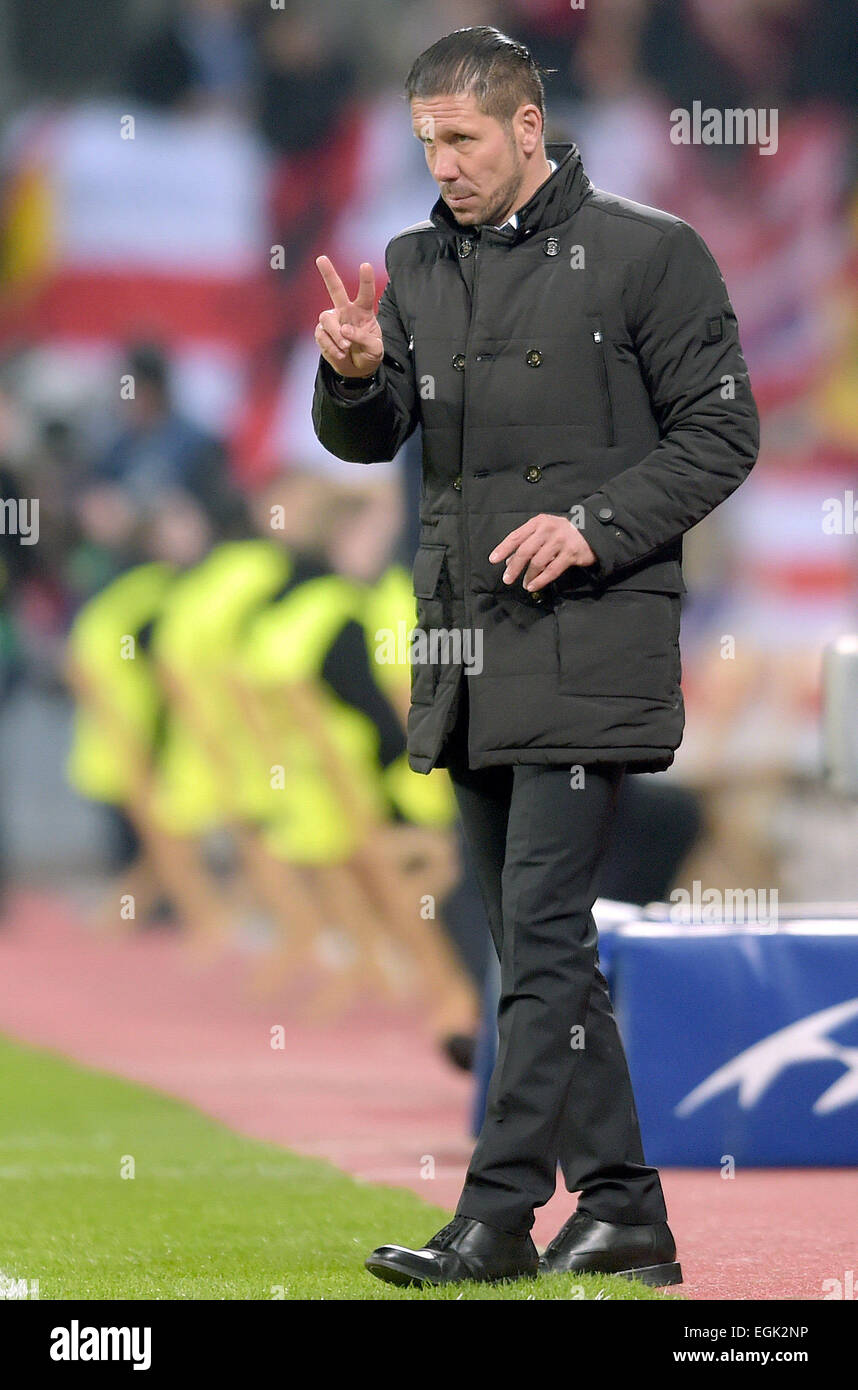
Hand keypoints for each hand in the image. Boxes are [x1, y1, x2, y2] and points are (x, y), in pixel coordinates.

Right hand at [315, 255, 383, 378]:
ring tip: (346, 347)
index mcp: (364, 311)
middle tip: (321, 258)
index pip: (366, 294)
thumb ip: (363, 338)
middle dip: (328, 274)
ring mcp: (333, 321)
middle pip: (336, 289)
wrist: (357, 370)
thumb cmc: (369, 354)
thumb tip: (344, 330)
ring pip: (327, 319)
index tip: (365, 265)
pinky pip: (322, 336)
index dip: (365, 280)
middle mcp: (346, 311)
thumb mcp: (375, 349)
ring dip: (335, 334)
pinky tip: (340, 353)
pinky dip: (331, 347)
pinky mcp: (322, 333)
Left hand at [488, 513, 597, 591]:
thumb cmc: (562, 533)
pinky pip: (552, 570)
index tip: (493, 560)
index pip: (516, 536)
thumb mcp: (543, 531)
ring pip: (538, 562)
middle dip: (514, 567)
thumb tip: (509, 561)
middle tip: (507, 579)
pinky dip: (541, 580)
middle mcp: (548, 530)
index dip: (503, 549)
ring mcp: (560, 541)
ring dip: (528, 576)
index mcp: (538, 522)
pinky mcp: (571, 553)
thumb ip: (527, 543)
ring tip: (524, 584)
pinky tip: (533, 586)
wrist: (591, 532)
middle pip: (525, 550)